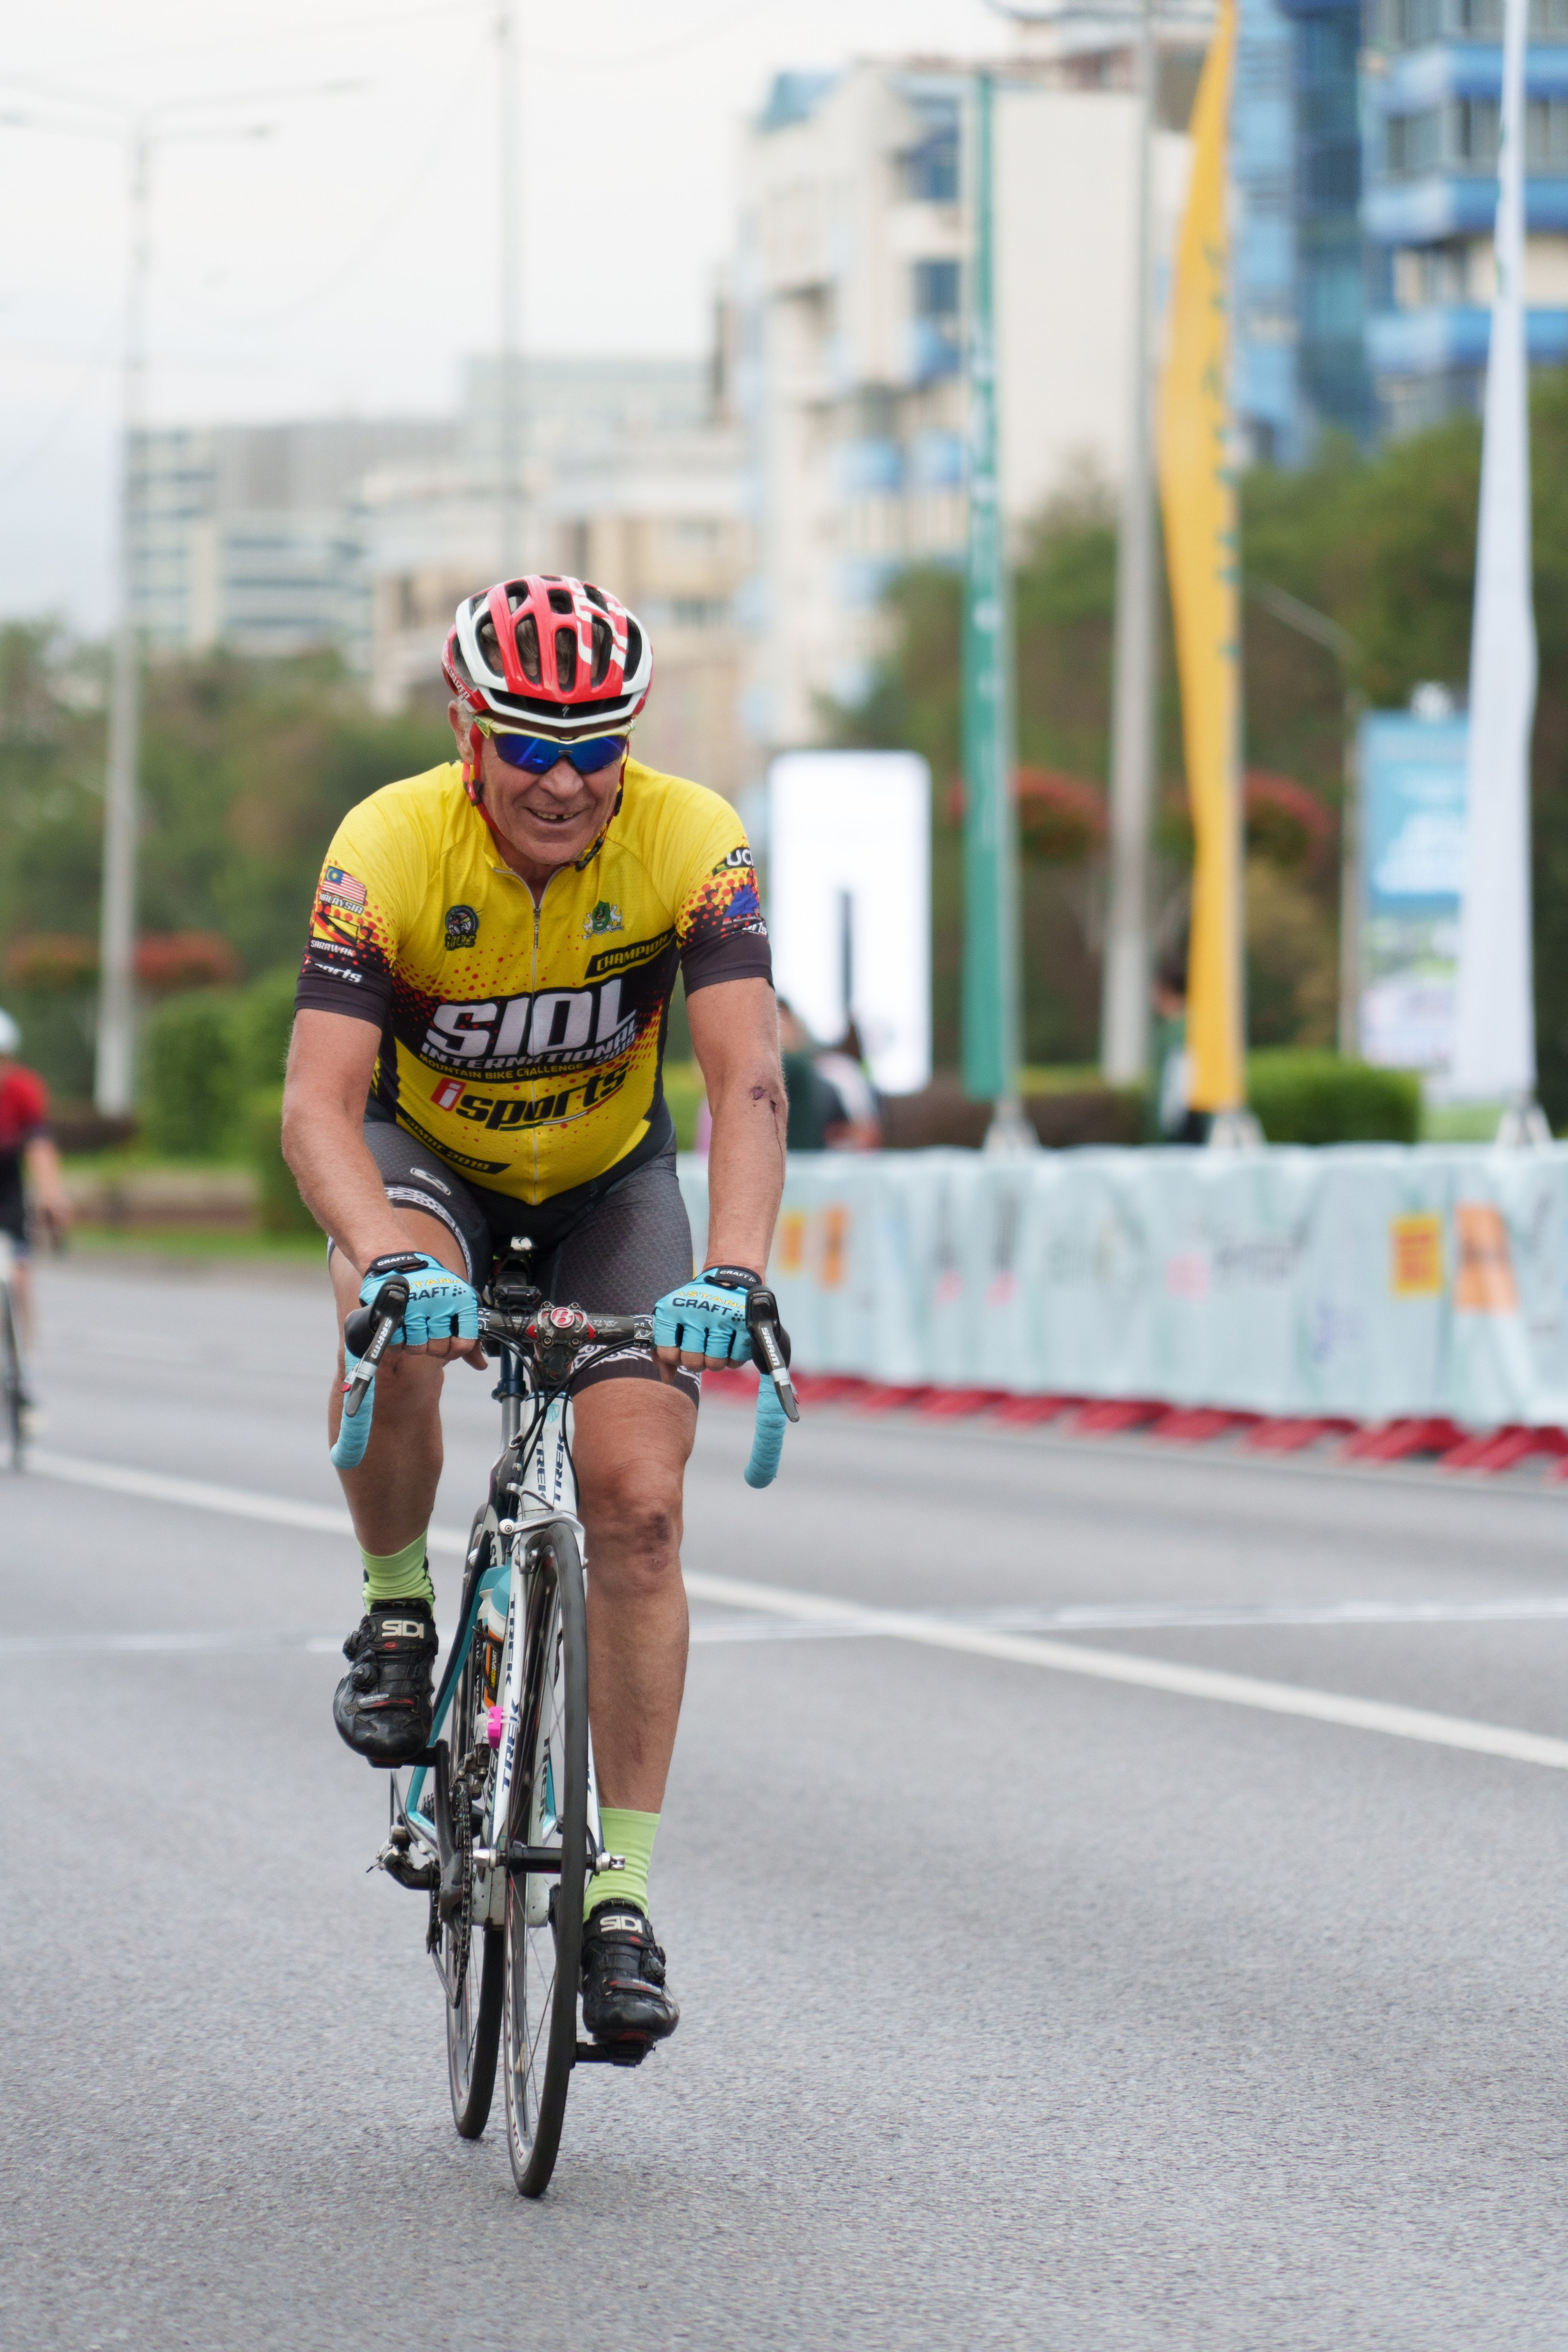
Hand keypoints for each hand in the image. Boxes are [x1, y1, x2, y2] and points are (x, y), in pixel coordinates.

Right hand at [359, 1251, 481, 1363]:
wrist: (402, 1264)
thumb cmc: (434, 1289)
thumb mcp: (457, 1304)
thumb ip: (469, 1335)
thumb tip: (480, 1365)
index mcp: (462, 1300)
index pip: (464, 1342)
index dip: (456, 1350)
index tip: (451, 1345)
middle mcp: (441, 1302)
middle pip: (439, 1349)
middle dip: (433, 1347)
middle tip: (429, 1334)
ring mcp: (416, 1306)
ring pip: (418, 1348)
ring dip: (414, 1345)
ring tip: (415, 1330)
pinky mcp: (394, 1310)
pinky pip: (397, 1343)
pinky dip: (398, 1344)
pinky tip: (401, 1332)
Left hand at [652, 1268, 758, 1370]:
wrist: (729, 1279)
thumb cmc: (695, 1305)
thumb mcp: (672, 1318)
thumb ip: (662, 1349)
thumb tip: (668, 1379)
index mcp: (673, 1309)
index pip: (668, 1353)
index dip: (675, 1356)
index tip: (680, 1347)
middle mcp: (697, 1312)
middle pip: (693, 1362)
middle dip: (696, 1362)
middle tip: (701, 1350)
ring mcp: (722, 1318)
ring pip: (715, 1364)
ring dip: (715, 1361)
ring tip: (715, 1348)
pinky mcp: (744, 1324)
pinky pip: (736, 1360)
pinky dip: (733, 1358)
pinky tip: (729, 1345)